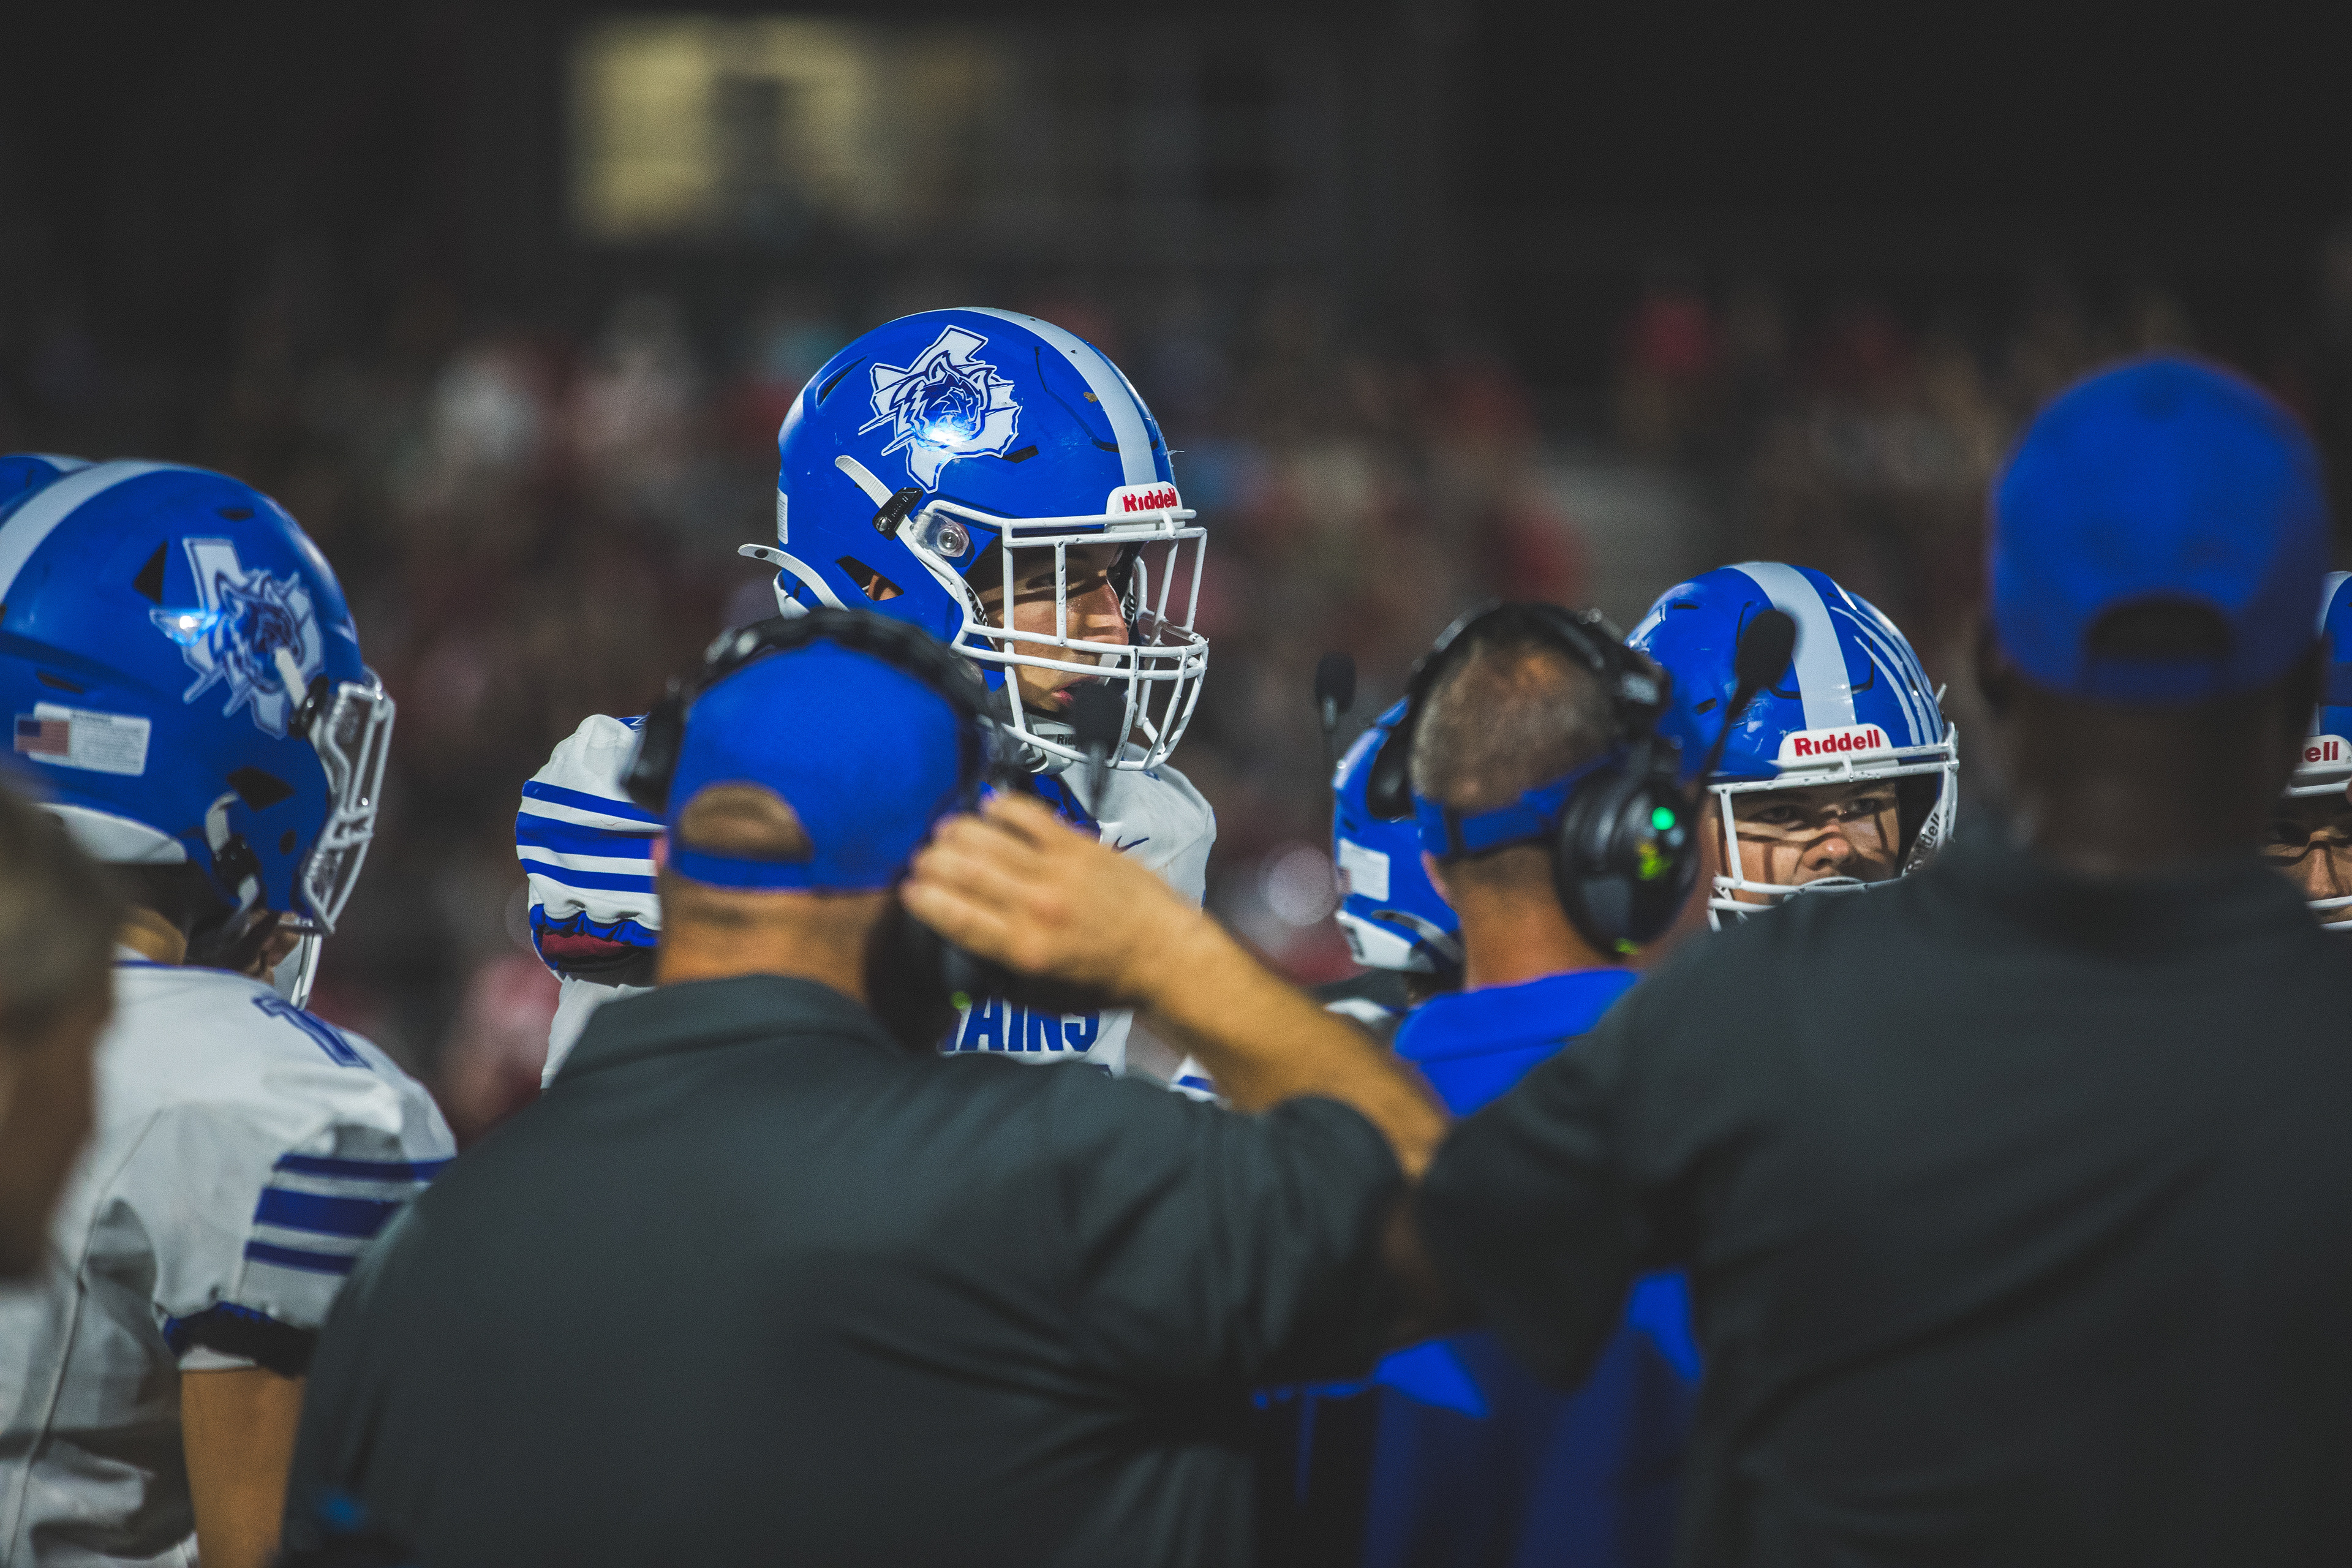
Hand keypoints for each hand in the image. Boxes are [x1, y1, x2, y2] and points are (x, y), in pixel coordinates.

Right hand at [903, 793, 1216, 1008]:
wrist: (1164, 953)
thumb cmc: (1105, 980)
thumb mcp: (1045, 997)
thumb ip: (1001, 975)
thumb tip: (964, 953)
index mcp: (1025, 949)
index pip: (956, 916)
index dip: (923, 899)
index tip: (908, 890)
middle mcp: (1037, 906)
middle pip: (964, 871)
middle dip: (932, 862)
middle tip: (924, 860)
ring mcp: (1058, 870)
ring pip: (988, 838)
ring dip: (957, 832)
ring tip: (944, 834)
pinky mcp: (1079, 844)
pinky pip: (1029, 815)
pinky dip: (1002, 807)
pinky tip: (987, 807)